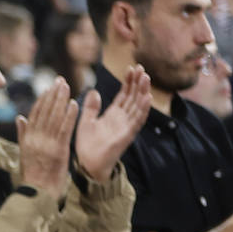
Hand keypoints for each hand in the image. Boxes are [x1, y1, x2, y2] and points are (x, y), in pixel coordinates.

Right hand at [16, 77, 77, 198]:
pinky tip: (74, 104)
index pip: (35, 114)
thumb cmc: (33, 174)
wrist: (37, 192)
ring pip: (54, 117)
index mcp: (27, 138)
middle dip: (53, 95)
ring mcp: (46, 143)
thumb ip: (23, 134)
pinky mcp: (58, 149)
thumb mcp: (24, 152)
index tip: (49, 88)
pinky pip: (64, 129)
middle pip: (45, 112)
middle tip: (60, 81)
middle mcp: (35, 138)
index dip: (42, 100)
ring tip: (67, 87)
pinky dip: (69, 116)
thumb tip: (20, 118)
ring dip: (61, 101)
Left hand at [73, 65, 150, 181]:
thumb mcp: (86, 121)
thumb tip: (94, 91)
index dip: (128, 82)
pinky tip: (146, 97)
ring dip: (143, 92)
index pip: (124, 95)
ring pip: (138, 106)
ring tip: (146, 77)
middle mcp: (123, 119)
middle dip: (138, 83)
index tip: (131, 68)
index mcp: (113, 114)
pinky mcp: (128, 135)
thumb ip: (91, 107)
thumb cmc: (87, 145)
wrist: (87, 164)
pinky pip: (137, 120)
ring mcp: (127, 126)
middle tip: (142, 67)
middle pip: (134, 97)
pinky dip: (142, 109)